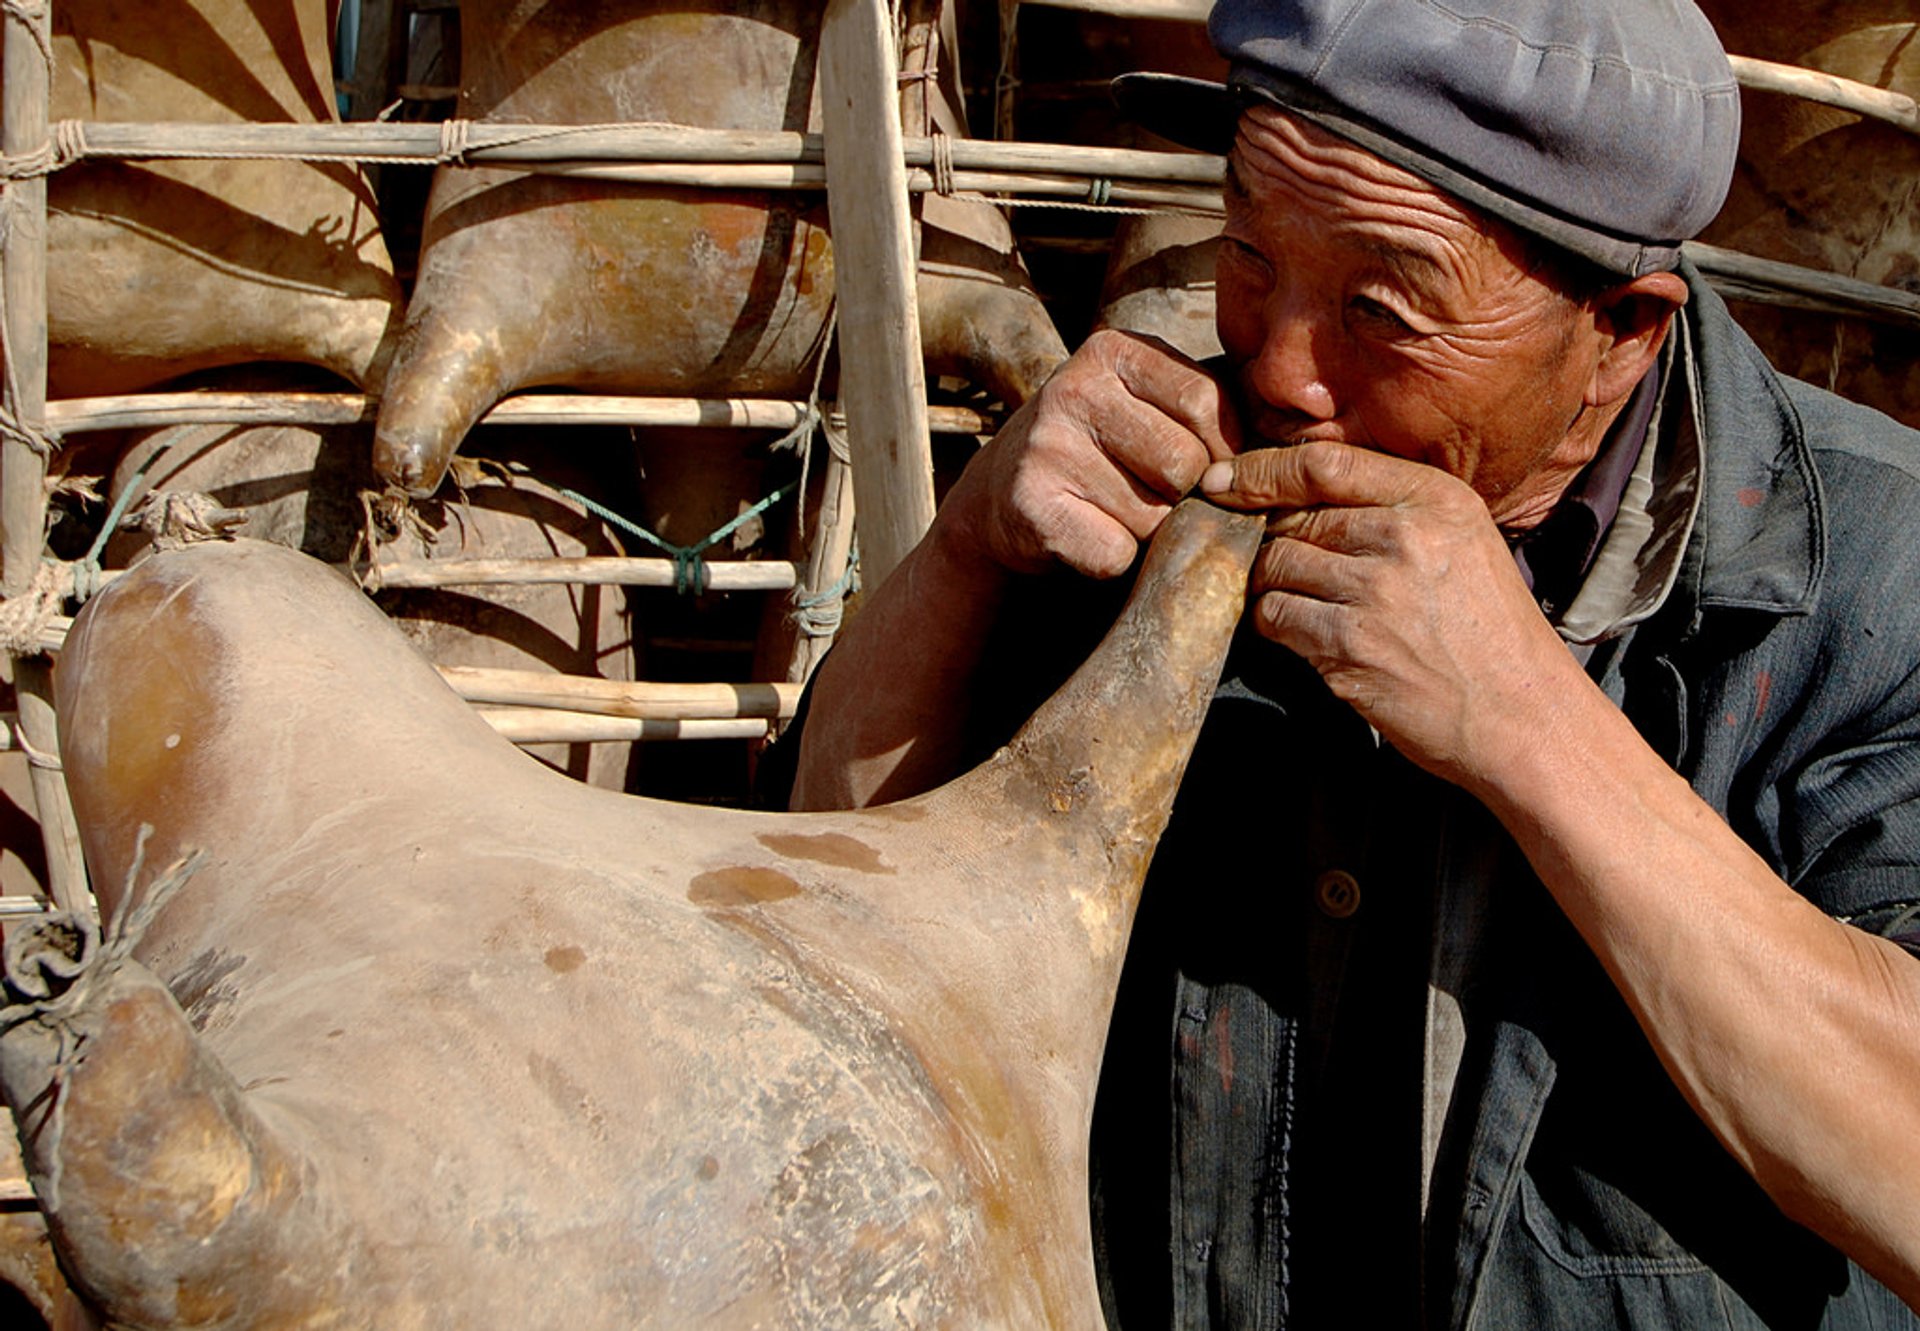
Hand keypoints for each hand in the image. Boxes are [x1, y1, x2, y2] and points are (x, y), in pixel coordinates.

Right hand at [941, 329, 1240, 577]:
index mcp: (1113, 350)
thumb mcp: (1147, 405)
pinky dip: (1113, 560)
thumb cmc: (1099, 453)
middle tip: (1148, 493)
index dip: (1222, 450)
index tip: (1204, 466)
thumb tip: (1302, 435)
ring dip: (1147, 531)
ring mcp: (1046, 447)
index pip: (1209, 403)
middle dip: (1183, 496)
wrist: (999, 499)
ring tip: (1112, 511)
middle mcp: (1073, 388)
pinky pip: (1115, 553)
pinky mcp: (1030, 505)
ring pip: (1154, 516)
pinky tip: (1087, 534)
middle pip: (1186, 463)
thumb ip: (1209, 406)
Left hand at [1201, 441, 1586, 786]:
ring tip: (1305, 604)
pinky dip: (1278, 624)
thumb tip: (1296, 494)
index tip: (1224, 479)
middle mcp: (1403, 537)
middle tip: (1282, 563)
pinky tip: (1309, 636)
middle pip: (1292, 518)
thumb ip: (1394, 510)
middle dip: (1271, 538)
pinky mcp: (1348, 647)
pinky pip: (1276, 617)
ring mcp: (1374, 594)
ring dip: (1273, 584)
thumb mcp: (1464, 543)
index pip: (1323, 464)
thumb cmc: (1490, 632)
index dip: (1260, 469)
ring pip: (1274, 566)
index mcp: (1435, 500)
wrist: (1523, 716)